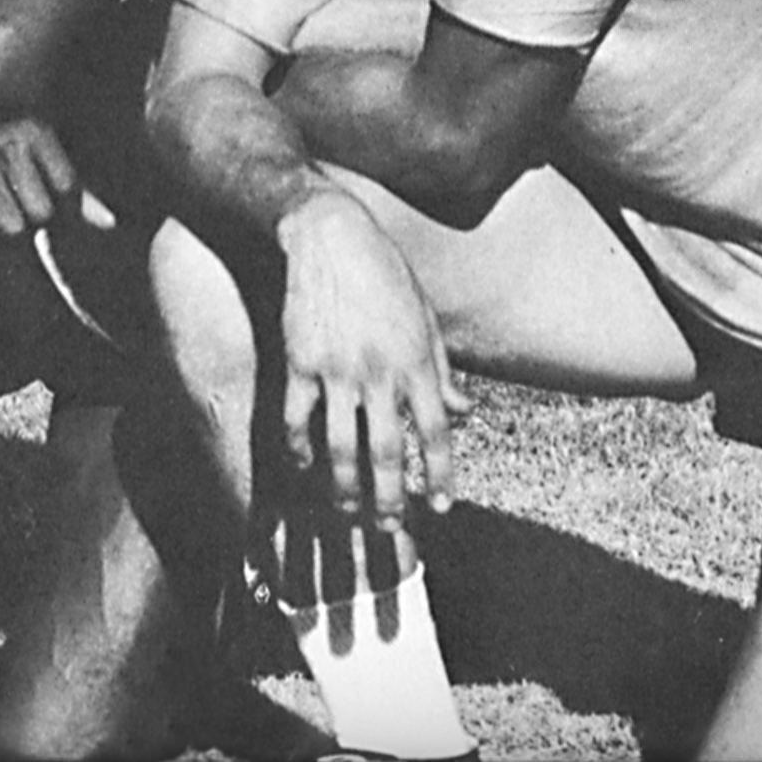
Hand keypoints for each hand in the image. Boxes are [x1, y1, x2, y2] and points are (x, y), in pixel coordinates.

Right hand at [0, 115, 91, 236]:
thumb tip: (111, 223)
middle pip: (41, 212)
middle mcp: (7, 137)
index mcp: (35, 130)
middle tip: (8, 197)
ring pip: (11, 225)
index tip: (37, 197)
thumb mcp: (40, 162)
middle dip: (28, 217)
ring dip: (1, 225)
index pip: (67, 191)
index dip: (57, 206)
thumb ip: (78, 192)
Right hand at [272, 185, 468, 531]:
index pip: (437, 432)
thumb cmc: (383, 272)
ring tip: (349, 509)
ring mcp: (337, 369)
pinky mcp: (299, 362)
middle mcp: (380, 372)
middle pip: (390, 452)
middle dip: (393, 497)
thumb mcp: (425, 317)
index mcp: (417, 361)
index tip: (441, 504)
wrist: (329, 234)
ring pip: (343, 446)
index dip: (441, 474)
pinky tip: (305, 466)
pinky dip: (300, 448)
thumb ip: (442, 370)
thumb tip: (464, 411)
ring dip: (346, 487)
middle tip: (392, 527)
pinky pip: (297, 418)